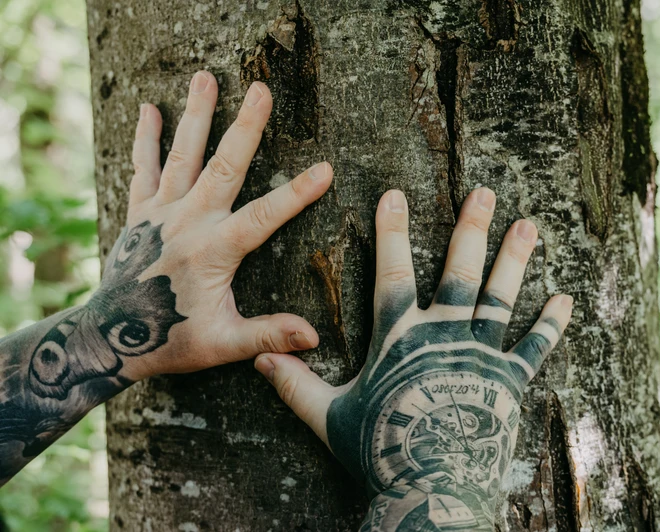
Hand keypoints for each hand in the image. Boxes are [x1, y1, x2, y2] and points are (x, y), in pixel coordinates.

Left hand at [29, 70, 332, 398]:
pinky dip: (145, 140)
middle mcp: (188, 222)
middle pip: (223, 166)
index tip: (325, 169)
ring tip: (205, 78)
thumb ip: (267, 335)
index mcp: (214, 250)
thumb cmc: (169, 341)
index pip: (264, 216)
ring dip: (196, 116)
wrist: (108, 338)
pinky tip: (149, 110)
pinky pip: (143, 169)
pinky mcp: (139, 214)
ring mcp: (160, 213)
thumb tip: (312, 338)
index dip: (297, 193)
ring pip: (183, 156)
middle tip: (260, 90)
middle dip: (245, 127)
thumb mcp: (223, 344)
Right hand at [255, 187, 572, 529]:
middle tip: (484, 193)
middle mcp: (445, 334)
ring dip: (515, 259)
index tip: (395, 195)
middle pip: (460, 272)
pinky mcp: (509, 380)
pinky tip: (565, 300)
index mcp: (401, 337)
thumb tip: (259, 360)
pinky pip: (534, 347)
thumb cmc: (381, 450)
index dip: (392, 231)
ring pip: (500, 297)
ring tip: (528, 225)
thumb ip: (296, 385)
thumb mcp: (329, 417)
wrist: (434, 487)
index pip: (393, 272)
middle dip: (471, 229)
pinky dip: (550, 325)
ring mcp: (481, 354)